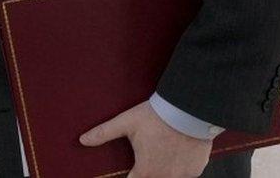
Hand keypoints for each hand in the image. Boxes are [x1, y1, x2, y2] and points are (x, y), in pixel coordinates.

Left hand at [80, 101, 211, 177]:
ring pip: (170, 177)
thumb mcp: (126, 122)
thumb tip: (83, 140)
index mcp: (145, 171)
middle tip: (150, 152)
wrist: (189, 109)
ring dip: (165, 169)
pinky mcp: (196, 169)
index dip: (131, 176)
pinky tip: (179, 150)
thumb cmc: (157, 116)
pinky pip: (186, 173)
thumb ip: (104, 133)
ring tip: (163, 149)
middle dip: (148, 169)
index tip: (131, 170)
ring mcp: (182, 175)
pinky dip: (182, 166)